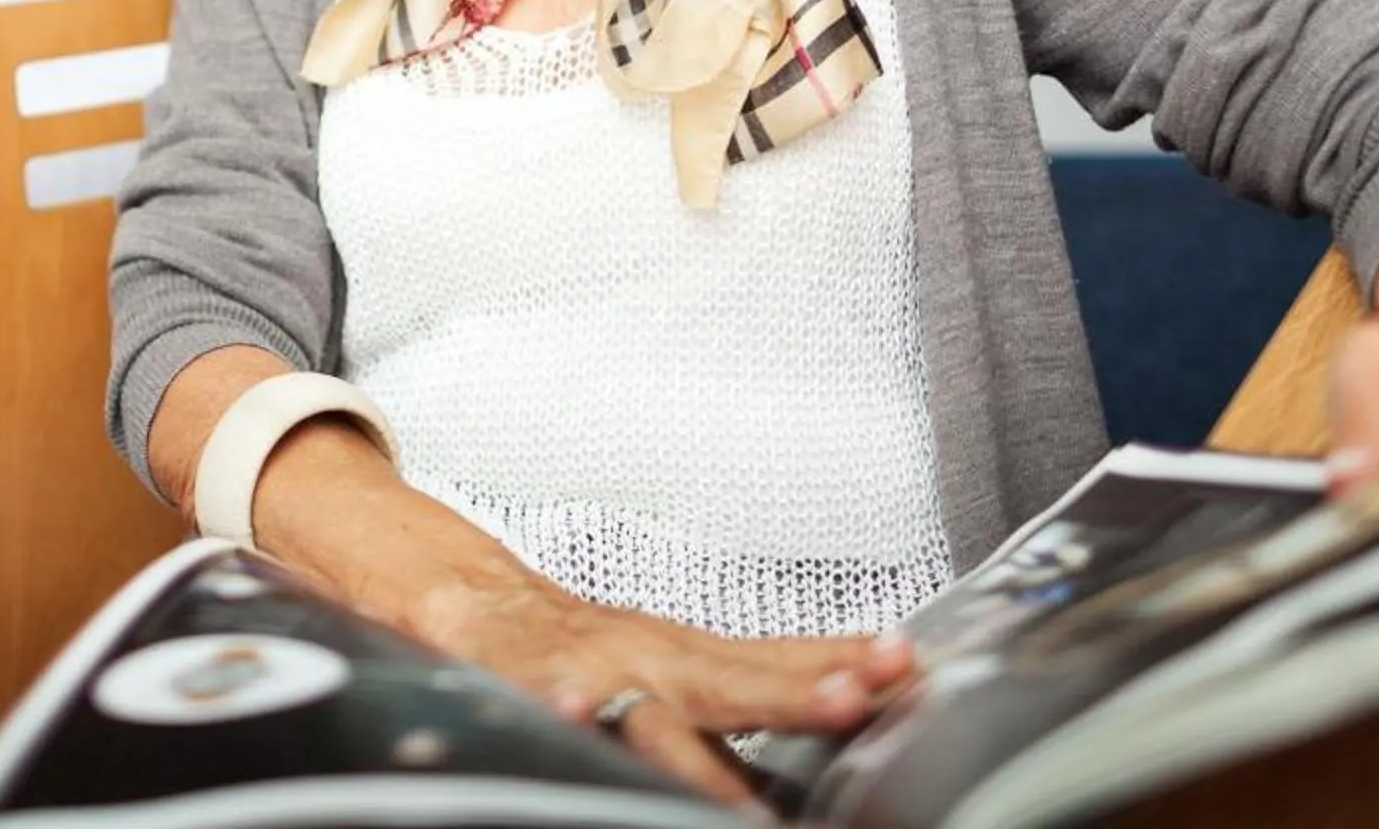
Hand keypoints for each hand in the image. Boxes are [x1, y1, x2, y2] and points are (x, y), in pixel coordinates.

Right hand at [405, 560, 913, 804]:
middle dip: (793, 690)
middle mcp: (647, 659)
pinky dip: (553, 702)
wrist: (474, 603)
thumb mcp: (683, 666)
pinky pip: (537, 696)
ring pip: (643, 708)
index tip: (904, 664)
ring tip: (732, 776)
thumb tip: (852, 702)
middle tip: (852, 696)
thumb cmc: (587, 652)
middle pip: (731, 678)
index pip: (779, 659)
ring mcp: (589, 672)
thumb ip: (757, 686)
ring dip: (688, 738)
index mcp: (691, 658)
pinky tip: (566, 714)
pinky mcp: (522, 681)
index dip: (840, 662)